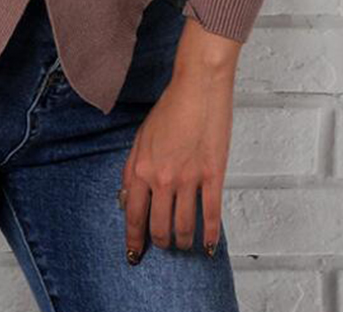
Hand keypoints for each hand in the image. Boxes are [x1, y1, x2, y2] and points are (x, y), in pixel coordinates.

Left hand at [120, 20, 239, 263]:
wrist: (197, 88)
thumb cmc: (169, 108)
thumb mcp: (141, 138)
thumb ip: (134, 169)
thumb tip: (130, 196)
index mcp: (141, 168)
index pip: (133, 214)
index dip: (133, 239)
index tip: (133, 253)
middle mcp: (162, 178)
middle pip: (158, 226)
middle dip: (158, 243)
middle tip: (161, 248)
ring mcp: (188, 179)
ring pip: (183, 226)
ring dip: (181, 242)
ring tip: (182, 245)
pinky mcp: (212, 176)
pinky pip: (211, 216)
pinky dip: (209, 235)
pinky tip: (208, 246)